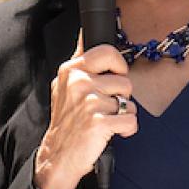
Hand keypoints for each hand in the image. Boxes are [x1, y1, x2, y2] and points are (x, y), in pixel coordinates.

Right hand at [34, 37, 137, 188]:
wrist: (58, 156)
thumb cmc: (67, 121)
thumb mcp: (65, 85)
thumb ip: (79, 61)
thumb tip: (85, 33)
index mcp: (71, 70)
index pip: (106, 51)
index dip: (118, 65)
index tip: (114, 76)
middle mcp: (78, 83)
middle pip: (123, 79)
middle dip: (122, 94)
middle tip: (107, 105)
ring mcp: (88, 102)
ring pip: (129, 102)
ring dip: (122, 114)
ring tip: (105, 121)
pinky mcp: (99, 122)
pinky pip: (131, 120)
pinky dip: (126, 129)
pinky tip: (111, 133)